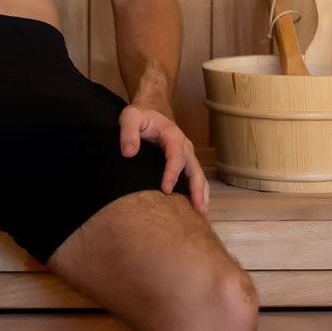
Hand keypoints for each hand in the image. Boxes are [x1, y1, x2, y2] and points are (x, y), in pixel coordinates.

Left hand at [118, 101, 209, 219]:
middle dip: (197, 191)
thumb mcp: (130, 117)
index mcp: (172, 136)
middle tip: (197, 212)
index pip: (176, 156)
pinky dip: (199, 195)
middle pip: (195, 170)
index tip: (166, 190)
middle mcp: (184, 147)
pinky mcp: (184, 164)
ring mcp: (187, 156)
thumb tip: (129, 153)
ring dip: (202, 197)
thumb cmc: (139, 116)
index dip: (172, 173)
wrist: (148, 112)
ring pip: (199, 178)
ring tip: (203, 218)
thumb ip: (128, 132)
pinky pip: (195, 180)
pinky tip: (196, 213)